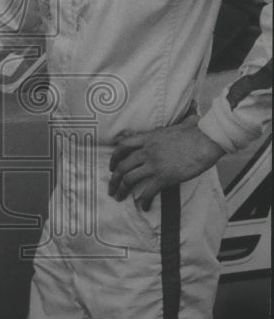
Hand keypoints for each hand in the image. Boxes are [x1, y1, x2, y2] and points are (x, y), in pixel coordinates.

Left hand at [108, 121, 225, 209]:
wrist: (207, 140)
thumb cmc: (198, 131)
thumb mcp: (183, 122)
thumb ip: (183, 120)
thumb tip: (193, 113)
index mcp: (149, 138)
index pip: (123, 146)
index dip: (114, 158)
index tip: (111, 166)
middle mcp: (147, 151)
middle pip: (122, 166)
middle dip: (113, 179)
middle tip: (111, 188)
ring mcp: (154, 164)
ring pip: (129, 179)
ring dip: (122, 190)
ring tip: (119, 197)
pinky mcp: (164, 177)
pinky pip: (148, 191)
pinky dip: (144, 200)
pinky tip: (143, 206)